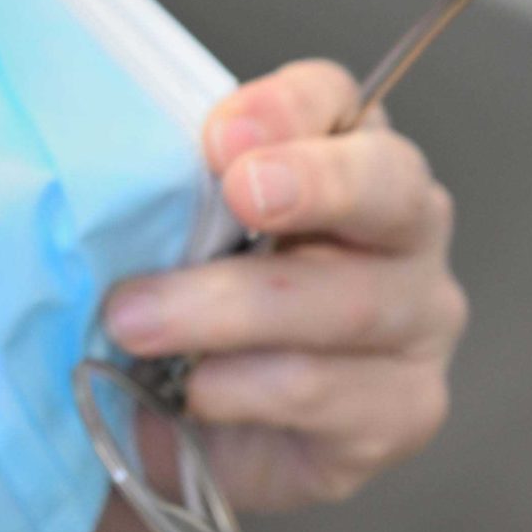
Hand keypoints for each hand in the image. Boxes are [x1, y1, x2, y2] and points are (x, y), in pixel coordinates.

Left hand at [102, 62, 467, 513]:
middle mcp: (402, 228)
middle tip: (239, 193)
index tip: (220, 136)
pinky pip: (325, 389)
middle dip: (312, 184)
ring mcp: (417, 319)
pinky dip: (243, 387)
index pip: (336, 100)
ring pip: (345, 301)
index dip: (287, 107)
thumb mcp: (169, 235)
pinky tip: (192, 390)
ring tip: (134, 322)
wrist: (200, 431)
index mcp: (343, 154)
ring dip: (226, 310)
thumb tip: (114, 172)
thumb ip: (170, 193)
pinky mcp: (402, 407)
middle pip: (386, 186)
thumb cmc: (188, 307)